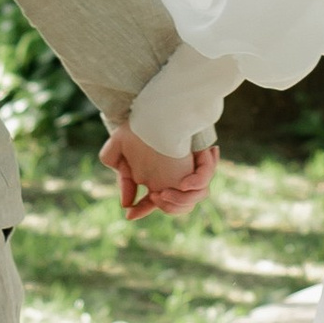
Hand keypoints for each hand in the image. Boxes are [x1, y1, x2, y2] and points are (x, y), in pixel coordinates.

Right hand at [100, 129, 217, 222]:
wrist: (159, 106)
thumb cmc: (140, 125)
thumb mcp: (119, 146)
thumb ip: (119, 172)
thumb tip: (126, 202)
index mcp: (156, 180)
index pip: (153, 203)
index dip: (143, 210)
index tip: (130, 215)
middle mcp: (174, 180)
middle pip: (177, 206)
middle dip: (167, 205)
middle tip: (155, 195)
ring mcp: (189, 172)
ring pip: (193, 198)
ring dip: (180, 201)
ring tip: (164, 192)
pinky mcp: (201, 163)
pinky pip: (204, 180)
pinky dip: (196, 182)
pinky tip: (184, 182)